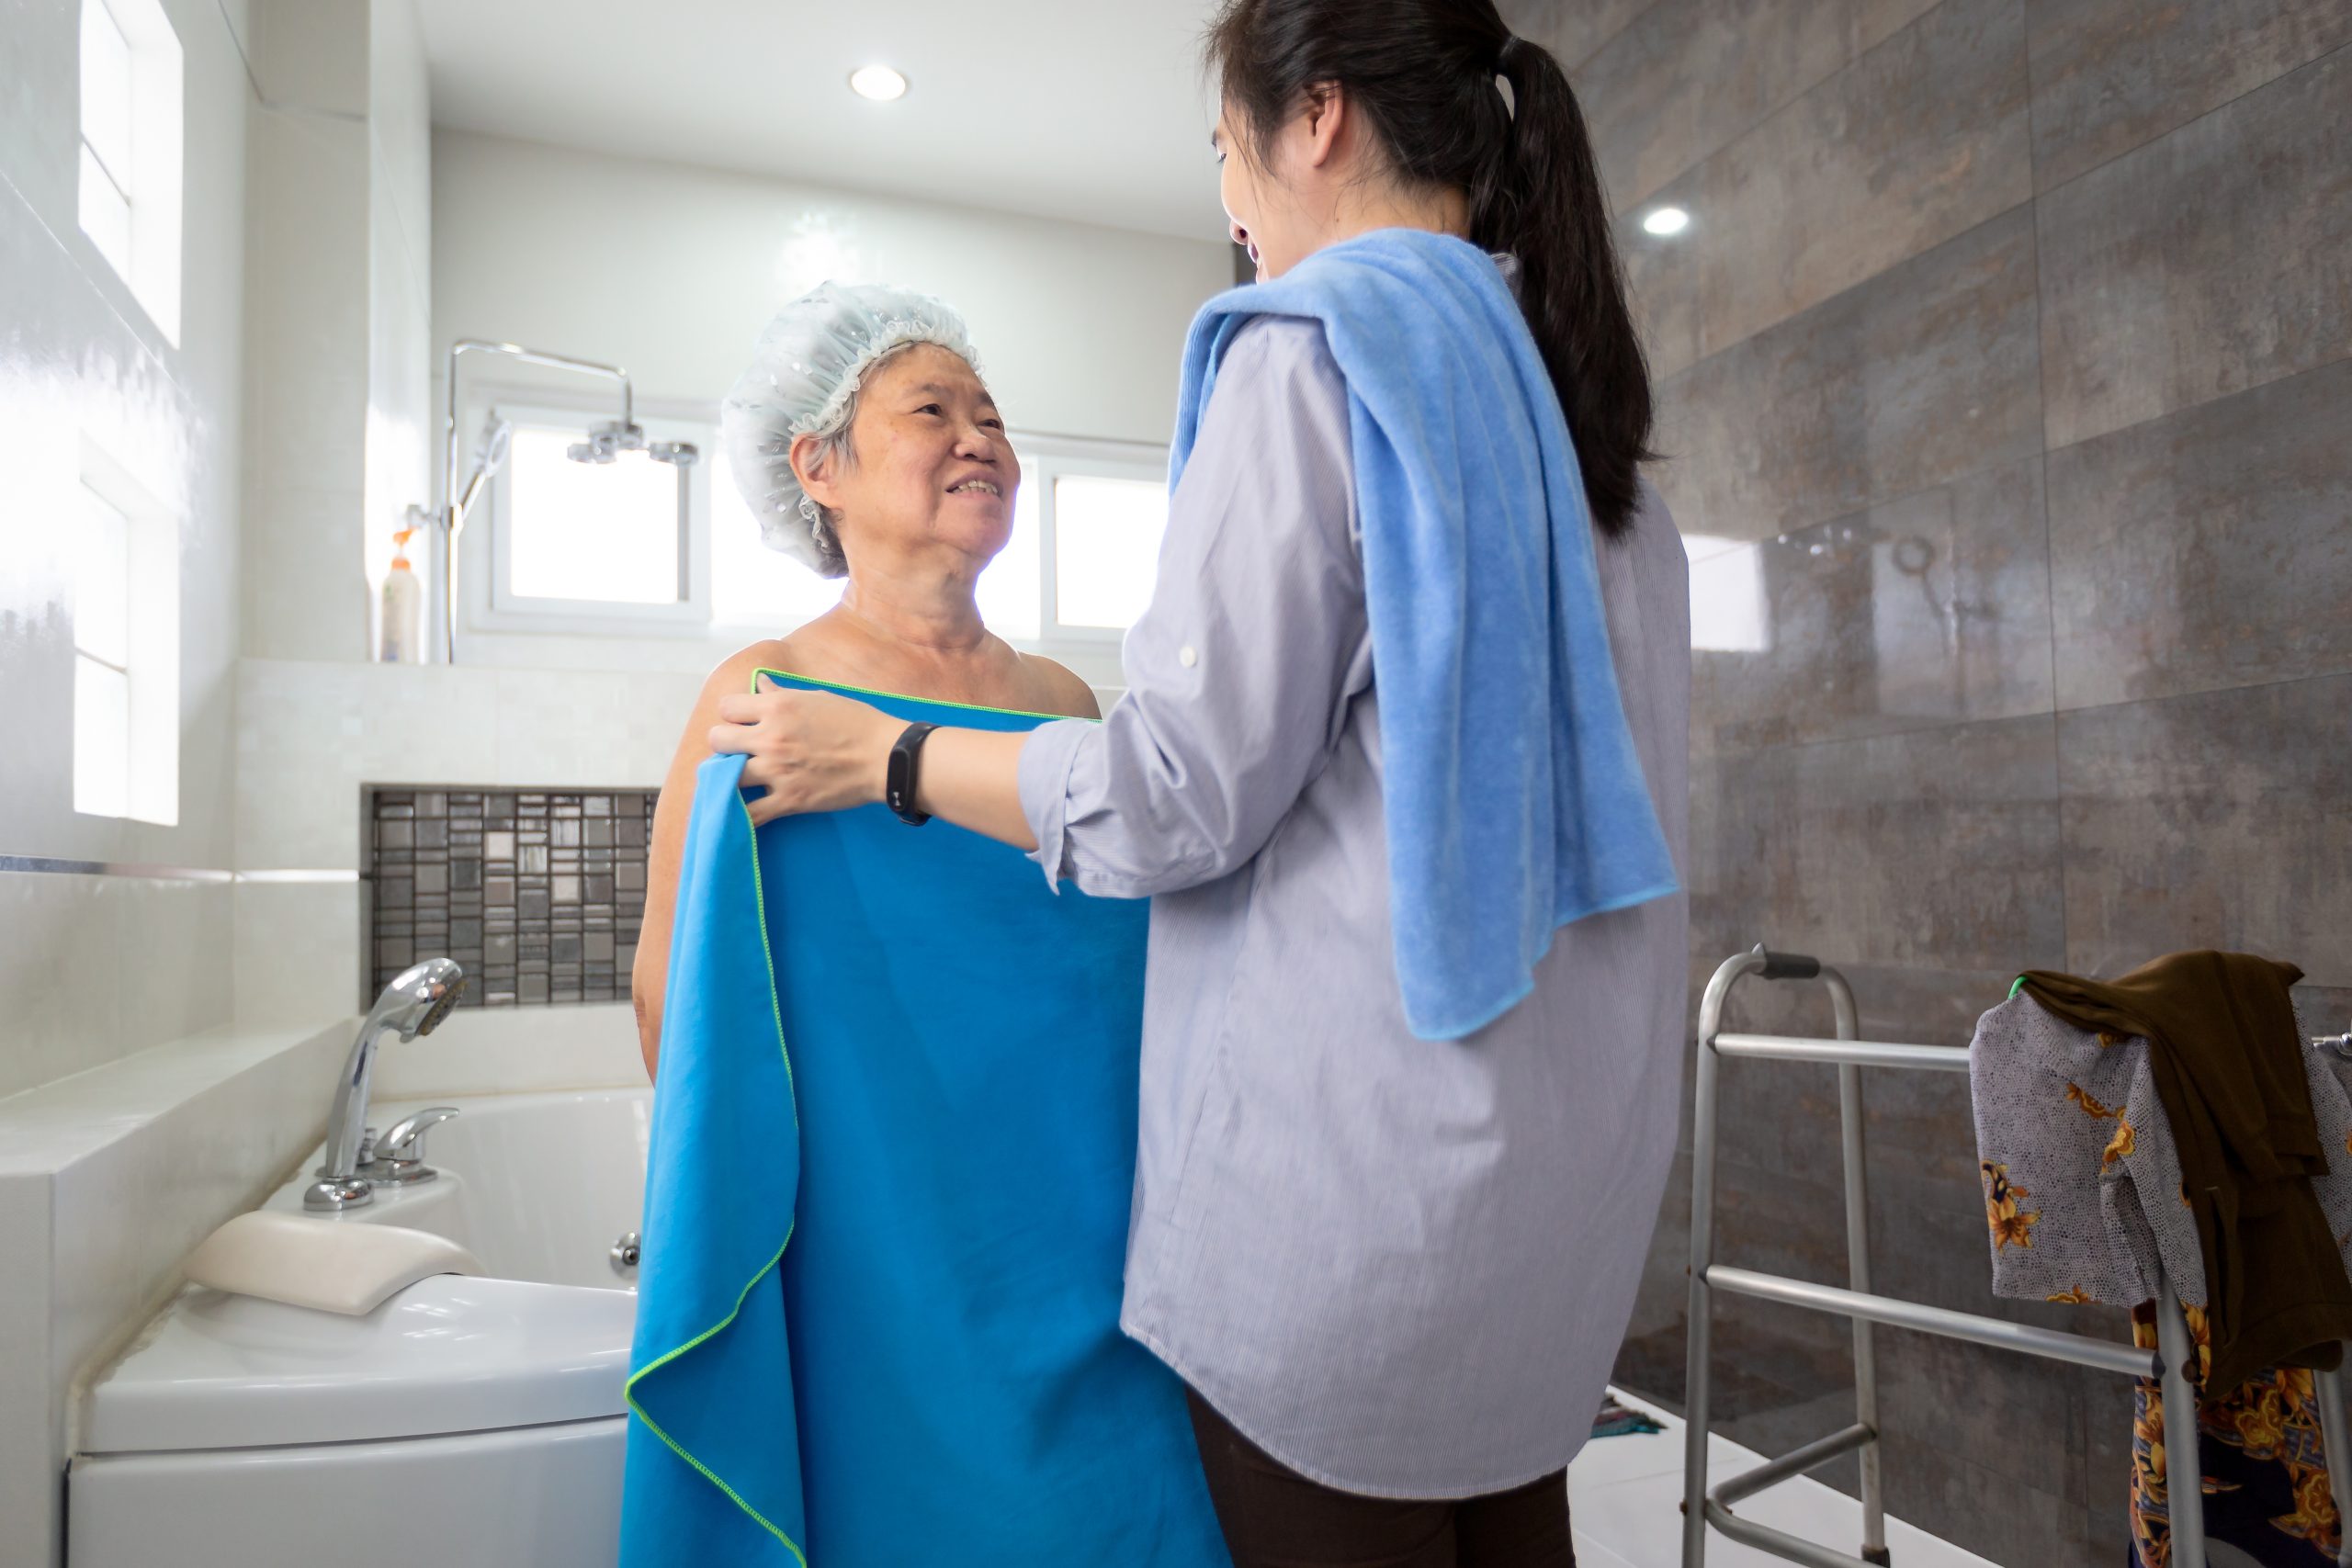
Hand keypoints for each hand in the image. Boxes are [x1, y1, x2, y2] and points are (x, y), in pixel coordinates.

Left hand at [708, 676, 900, 824]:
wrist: (886, 758)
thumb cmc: (857, 723)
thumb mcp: (818, 698)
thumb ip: (782, 694)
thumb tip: (760, 683)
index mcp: (779, 708)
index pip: (727, 707)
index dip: (732, 713)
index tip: (742, 721)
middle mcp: (771, 738)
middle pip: (718, 739)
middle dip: (724, 742)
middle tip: (738, 749)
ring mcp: (777, 771)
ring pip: (726, 776)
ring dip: (729, 776)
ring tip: (740, 777)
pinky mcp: (789, 800)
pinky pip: (750, 814)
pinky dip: (741, 816)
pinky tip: (740, 813)